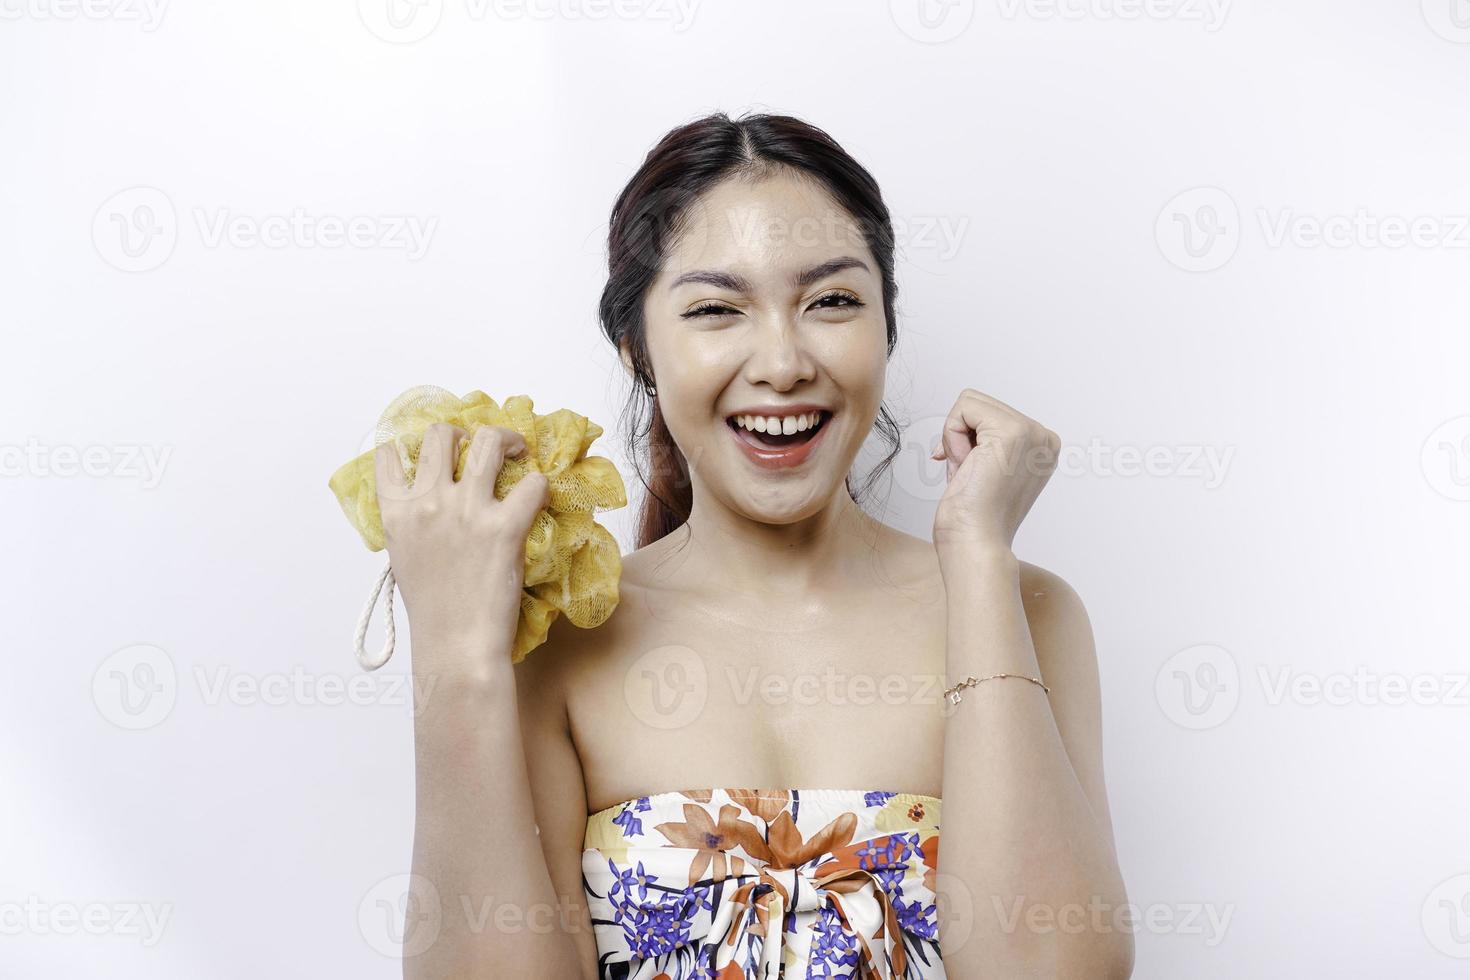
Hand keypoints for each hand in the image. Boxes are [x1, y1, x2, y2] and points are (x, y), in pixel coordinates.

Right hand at [374, 422, 549, 653]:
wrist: (457, 646)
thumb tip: (432, 501)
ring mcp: (468, 511)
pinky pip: (533, 483)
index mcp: (397, 513)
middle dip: (465, 434)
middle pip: (442, 434)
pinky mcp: (506, 527)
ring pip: (488, 441)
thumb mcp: (406, 558)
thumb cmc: (433, 611)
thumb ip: (413, 522)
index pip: (392, 454)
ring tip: (519, 452)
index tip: (434, 455)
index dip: (413, 447)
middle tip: (485, 451)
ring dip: (508, 440)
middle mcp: (429, 503)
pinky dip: (541, 486)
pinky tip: (538, 497)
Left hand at [929, 388, 1059, 553]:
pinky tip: (967, 466)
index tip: (973, 472)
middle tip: (970, 473)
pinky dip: (952, 436)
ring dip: (956, 437)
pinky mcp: (1012, 432)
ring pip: (969, 403)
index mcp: (1041, 446)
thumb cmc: (974, 517)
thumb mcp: (987, 467)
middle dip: (961, 436)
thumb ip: (985, 440)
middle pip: (979, 403)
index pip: (989, 413)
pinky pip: (963, 408)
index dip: (967, 440)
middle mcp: (1043, 437)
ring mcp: (1031, 433)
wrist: (976, 543)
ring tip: (971, 471)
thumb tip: (963, 416)